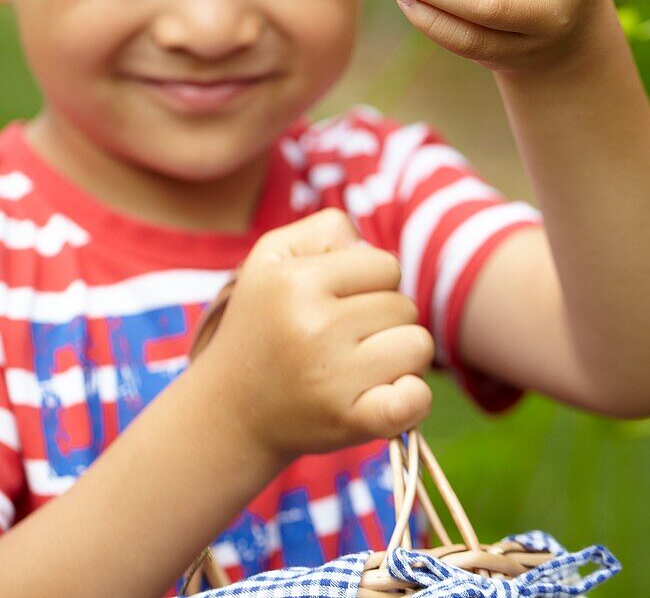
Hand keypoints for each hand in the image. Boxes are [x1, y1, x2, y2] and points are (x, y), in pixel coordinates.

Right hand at [196, 209, 433, 465]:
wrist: (230, 410)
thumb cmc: (263, 322)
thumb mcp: (273, 256)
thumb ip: (326, 229)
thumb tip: (369, 247)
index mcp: (297, 281)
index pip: (387, 266)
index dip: (372, 282)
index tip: (343, 301)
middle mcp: (314, 326)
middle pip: (405, 306)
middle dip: (384, 319)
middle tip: (347, 338)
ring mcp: (332, 378)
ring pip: (418, 346)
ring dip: (400, 355)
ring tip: (362, 364)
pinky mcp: (349, 421)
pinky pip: (415, 399)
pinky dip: (413, 399)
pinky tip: (388, 395)